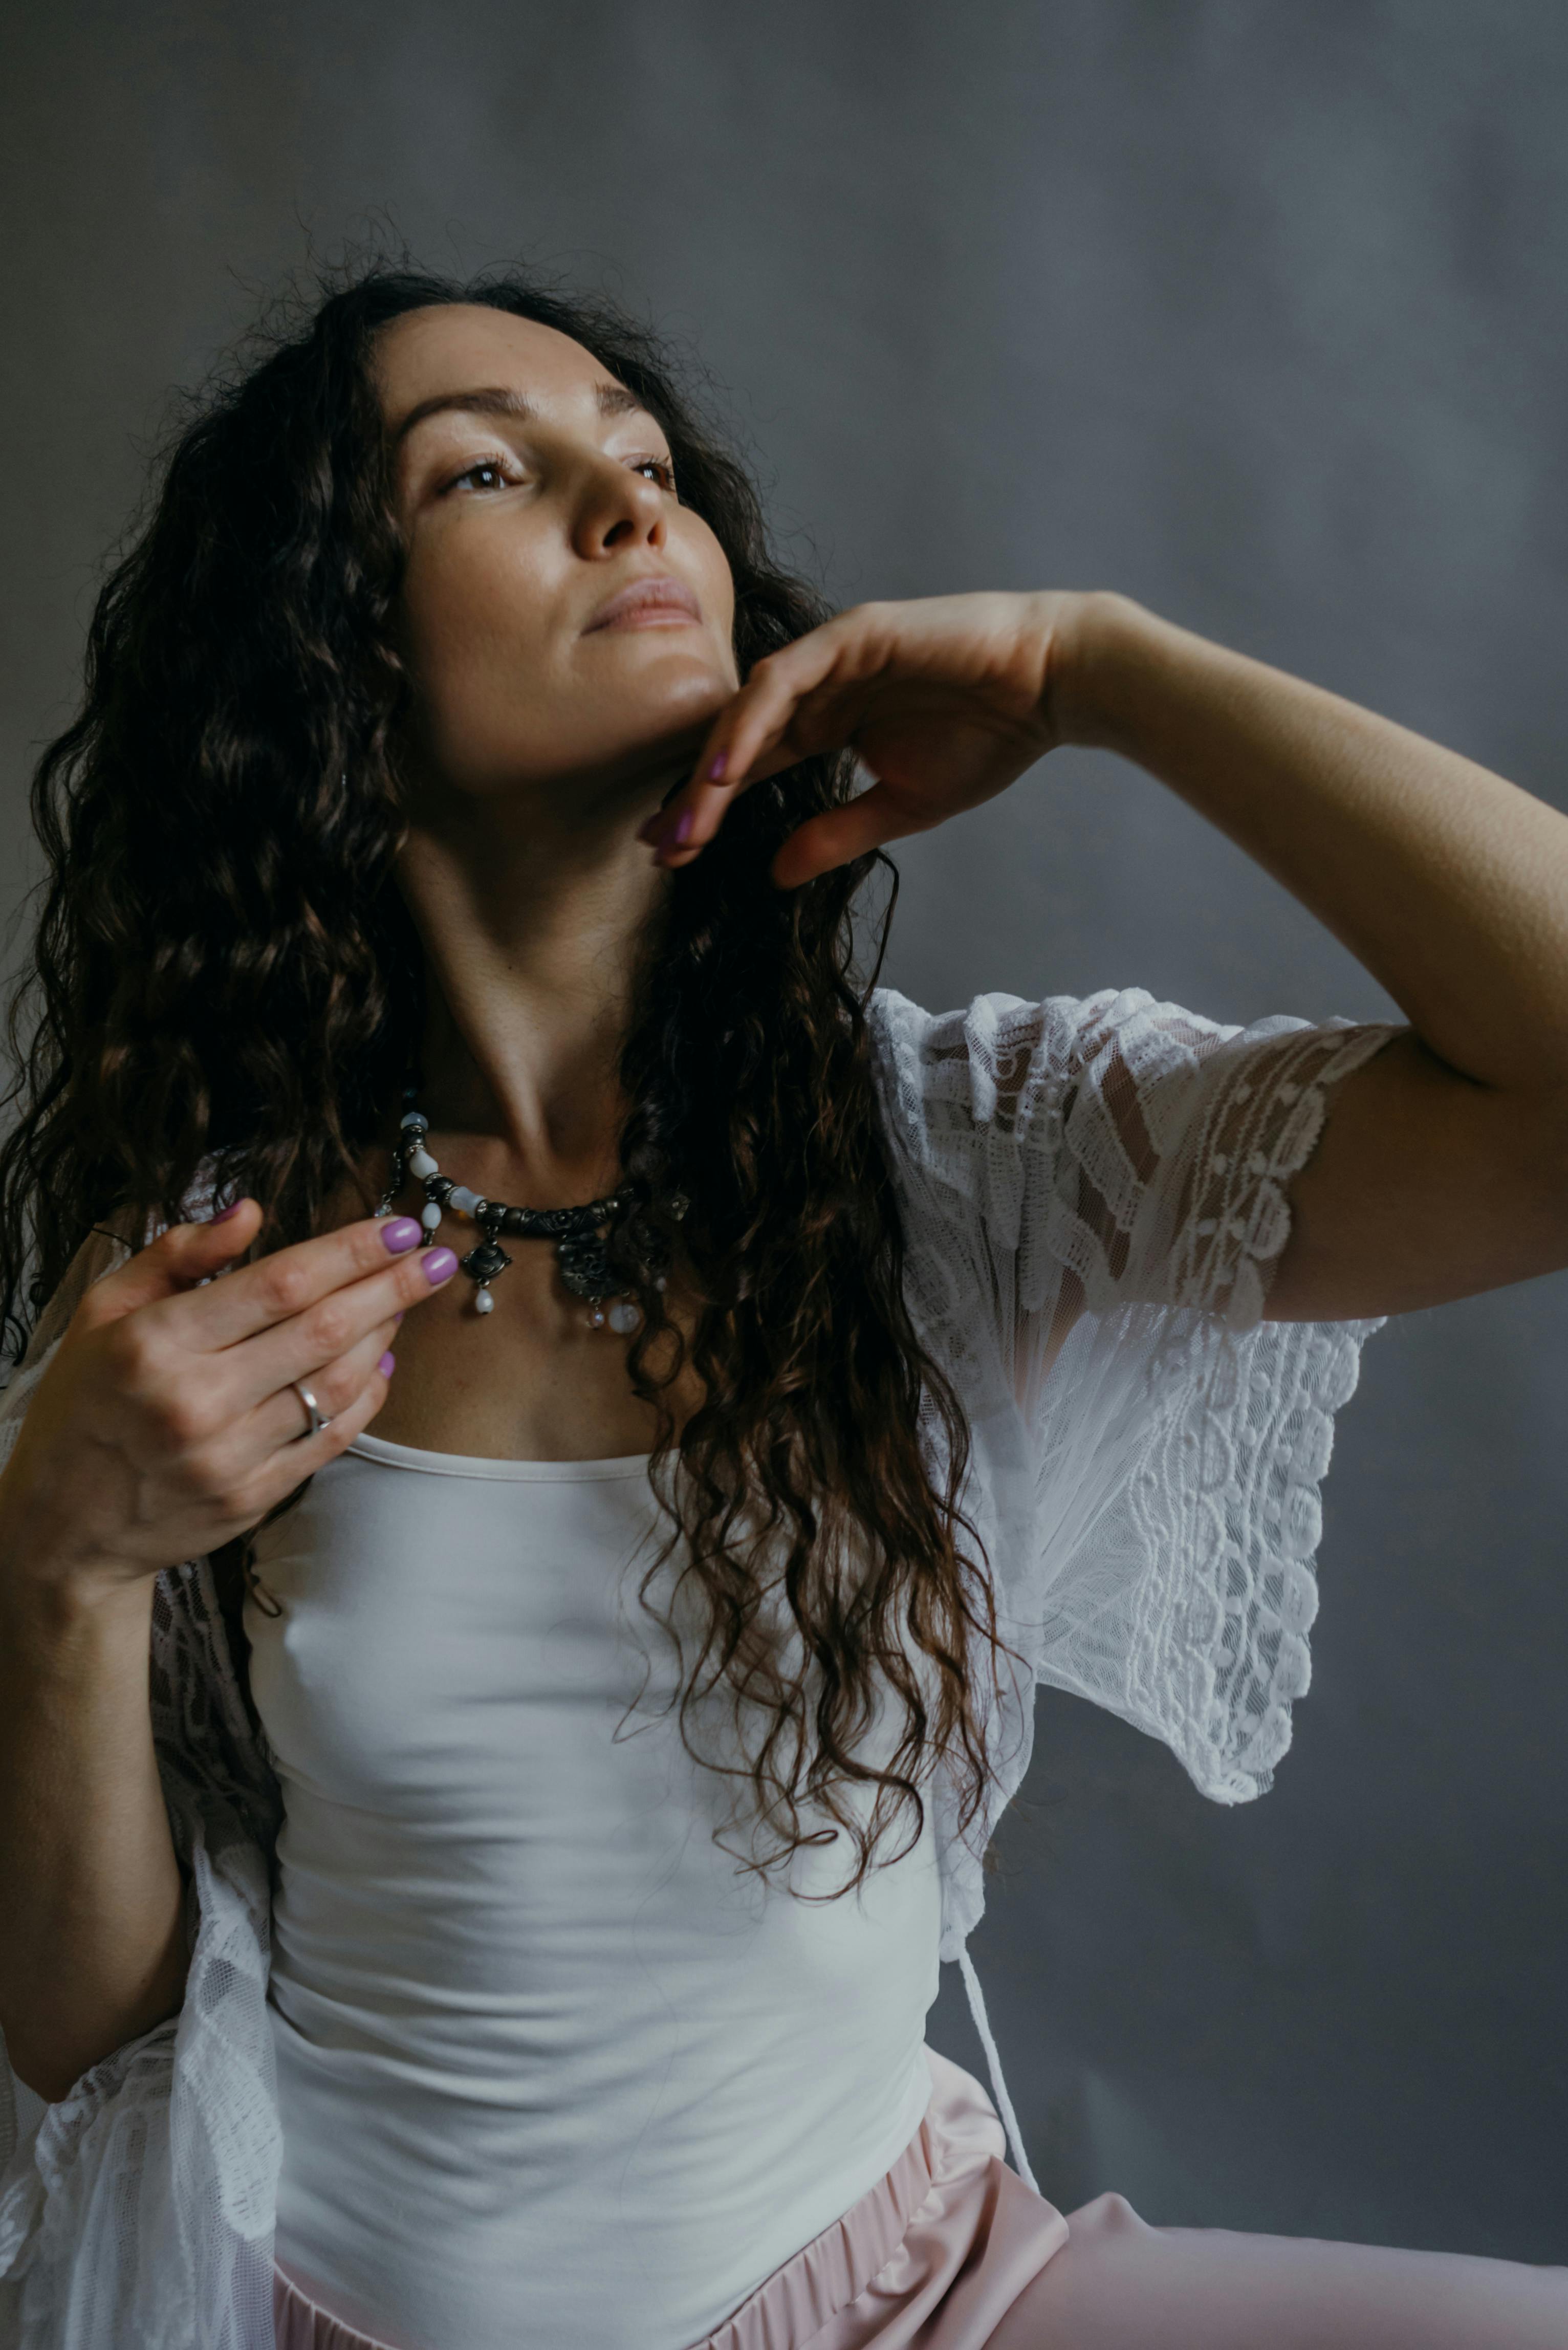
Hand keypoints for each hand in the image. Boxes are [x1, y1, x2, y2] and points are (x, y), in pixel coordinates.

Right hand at [0, 1204, 457, 1599]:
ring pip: (335, 1383)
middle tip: (435, 1255)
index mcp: (157, 1341)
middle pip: (323, 1329)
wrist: (64, 1525)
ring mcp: (229, 1455)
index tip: (398, 1227)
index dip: (350, 1251)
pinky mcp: (253, 1497)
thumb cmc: (85, 1403)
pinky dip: (366, 1396)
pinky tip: (381, 1361)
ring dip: (384, 1335)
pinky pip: (331, 1438)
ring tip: (408, 1300)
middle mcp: (196, 1399)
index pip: (280, 1283)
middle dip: (391, 1286)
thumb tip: (250, 1212)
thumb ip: (176, 1254)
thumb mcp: (103, 1312)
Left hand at [638, 589, 1090, 888]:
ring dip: (713, 764)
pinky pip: (784, 678)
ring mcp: (830, 656)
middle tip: (659, 845)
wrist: (1050, 688)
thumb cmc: (988, 738)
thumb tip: (774, 876)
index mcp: (825, 724)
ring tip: (686, 818)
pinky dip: (752, 721)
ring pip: (749, 709)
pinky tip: (727, 767)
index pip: (750, 768)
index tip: (672, 855)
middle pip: (736, 741)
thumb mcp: (900, 806)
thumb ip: (835, 836)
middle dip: (695, 794)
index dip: (709, 808)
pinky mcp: (851, 634)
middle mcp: (816, 687)